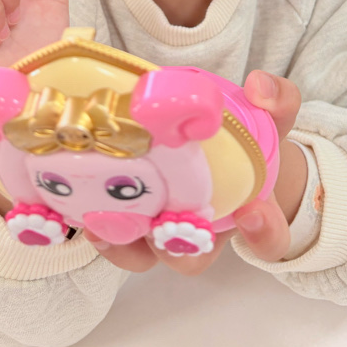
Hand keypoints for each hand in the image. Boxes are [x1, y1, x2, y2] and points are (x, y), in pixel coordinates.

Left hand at [84, 70, 306, 273]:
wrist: (209, 146)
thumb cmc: (239, 139)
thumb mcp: (265, 116)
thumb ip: (274, 100)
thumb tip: (258, 87)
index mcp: (246, 211)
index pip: (267, 238)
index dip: (263, 232)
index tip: (252, 211)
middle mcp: (202, 230)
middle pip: (191, 259)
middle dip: (178, 249)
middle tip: (163, 227)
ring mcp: (161, 228)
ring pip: (143, 255)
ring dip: (123, 245)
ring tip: (103, 222)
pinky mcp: (125, 218)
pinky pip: (109, 235)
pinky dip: (91, 225)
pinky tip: (71, 206)